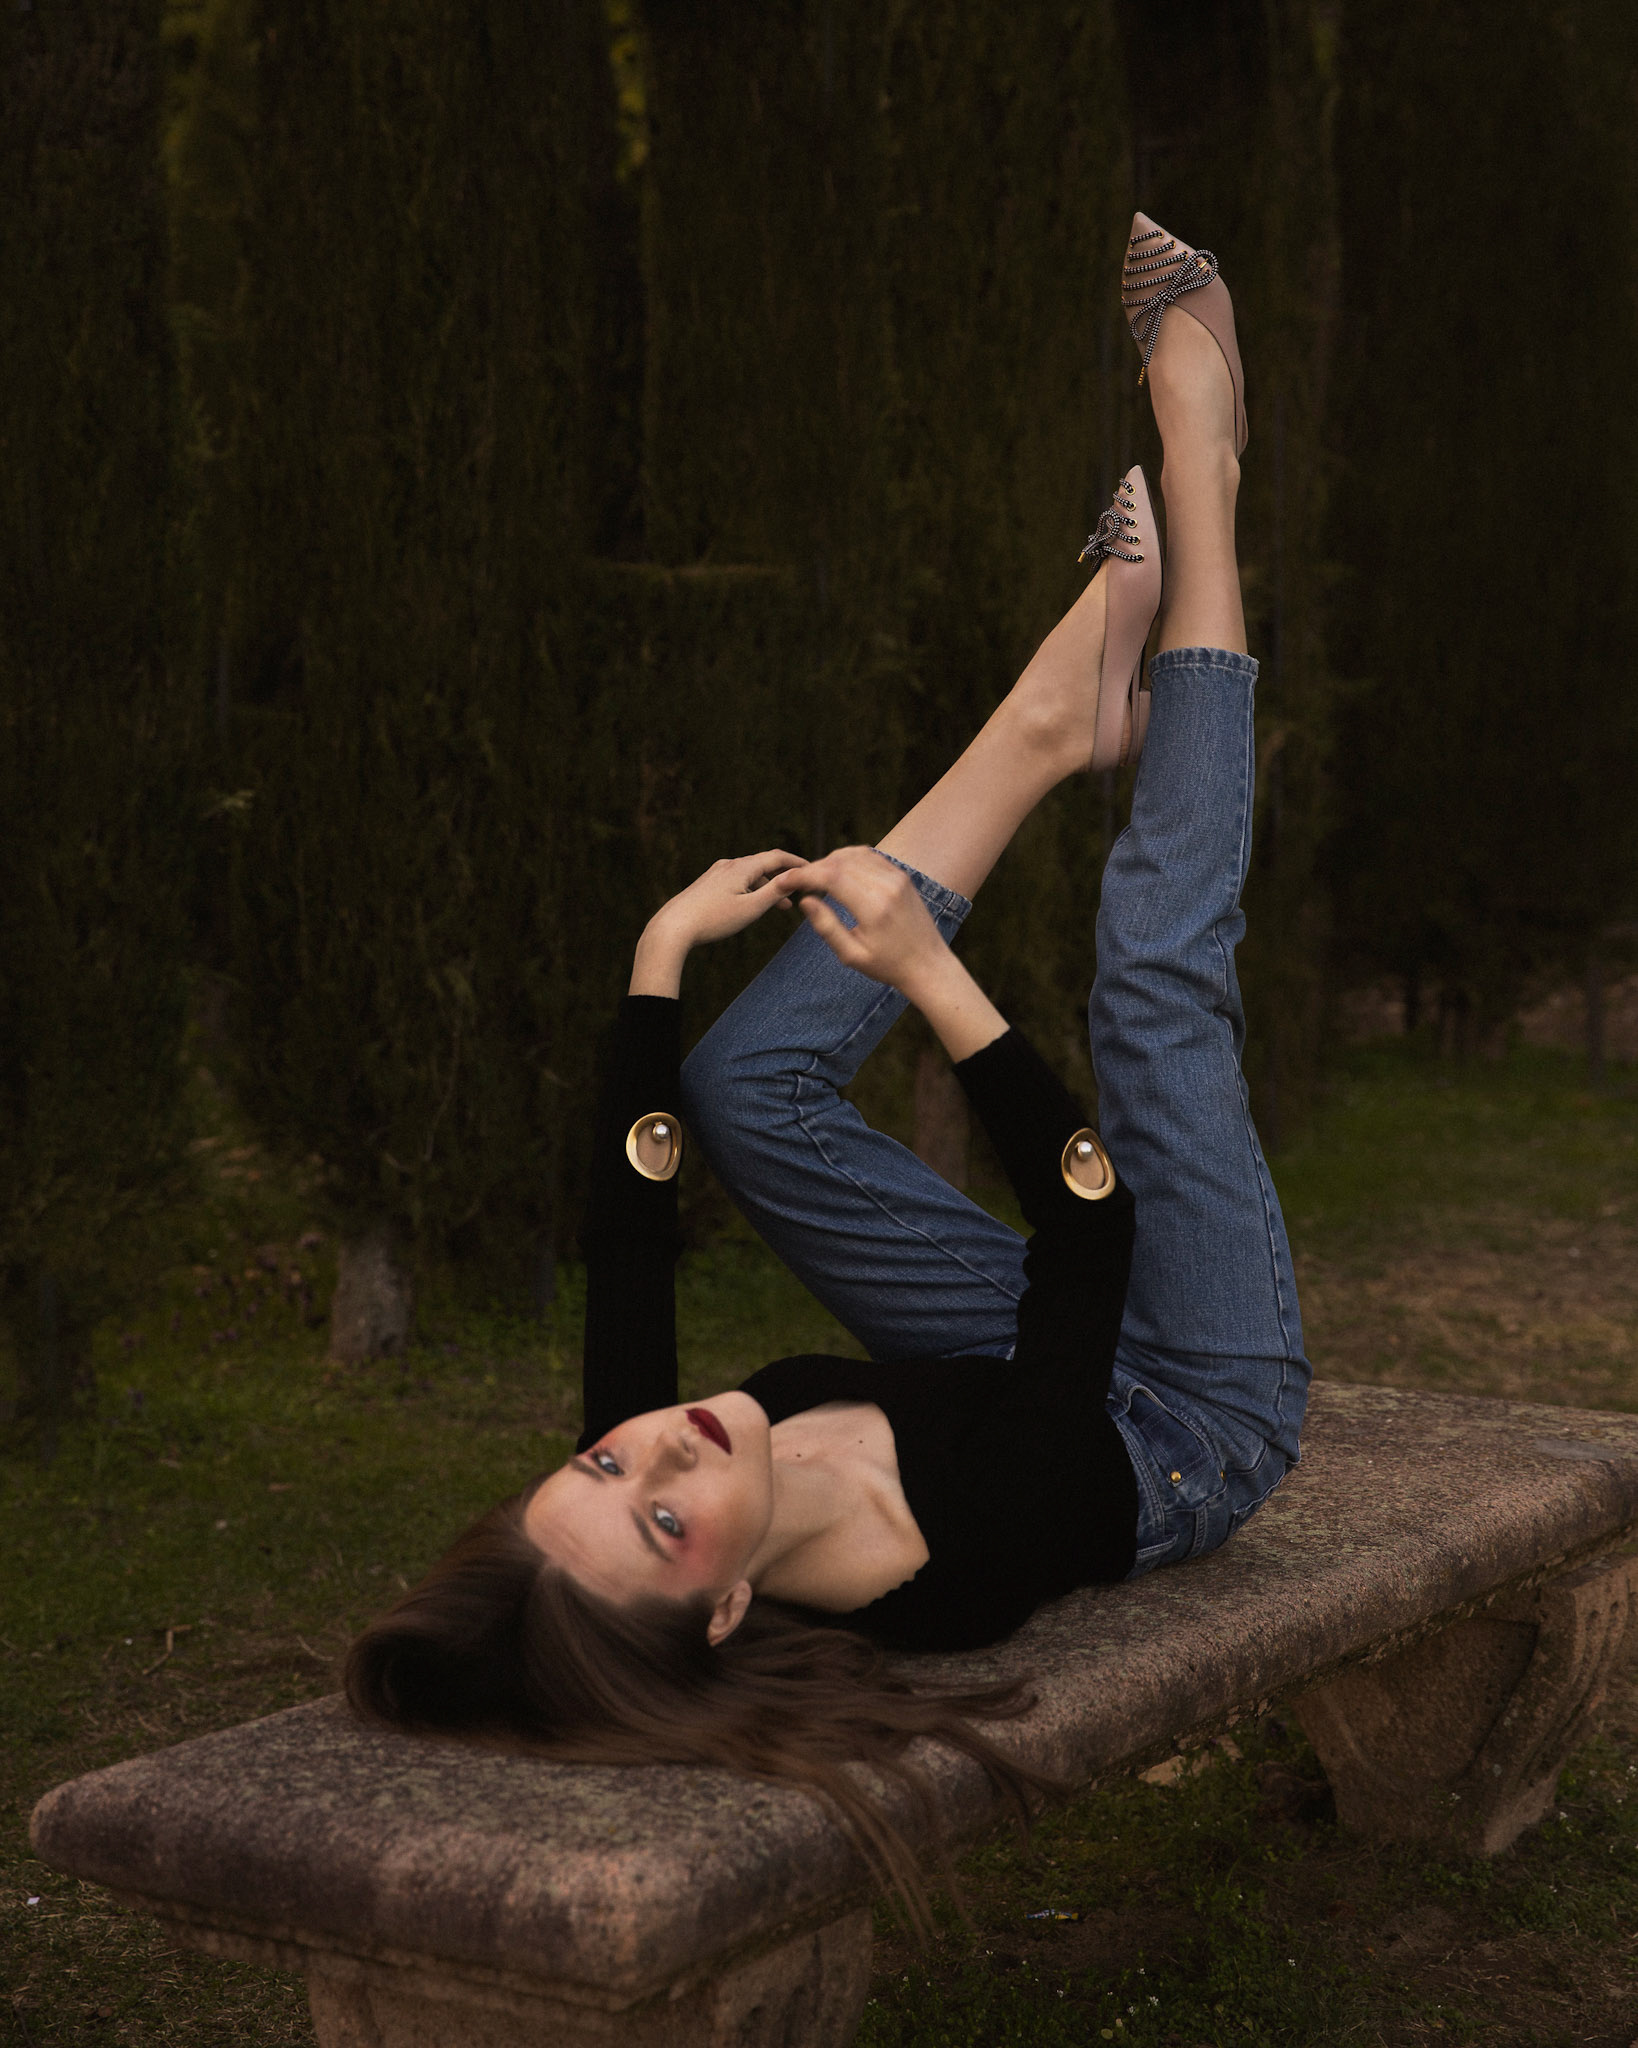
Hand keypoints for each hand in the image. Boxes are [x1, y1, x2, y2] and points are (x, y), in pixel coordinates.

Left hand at [650, 850, 807, 948]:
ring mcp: (716, 873)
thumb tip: (796, 877)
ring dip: (769, 887)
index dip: (798, 862)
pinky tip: (753, 905)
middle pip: (764, 864)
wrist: (673, 928)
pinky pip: (737, 881)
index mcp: (741, 867)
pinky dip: (752, 890)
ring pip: (750, 874)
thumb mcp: (751, 908)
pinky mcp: (707, 884)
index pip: (777, 857)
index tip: (814, 869)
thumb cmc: (713, 920)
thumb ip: (775, 891)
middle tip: (803, 888)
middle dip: (785, 876)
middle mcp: (728, 865)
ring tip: (783, 906)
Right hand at [773, 847, 948, 992]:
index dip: (803, 875)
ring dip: (829, 862)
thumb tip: (805, 900)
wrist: (928, 964)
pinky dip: (848, 859)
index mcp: (873, 908)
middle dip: (813, 868)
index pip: (831, 877)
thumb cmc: (889, 965)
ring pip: (853, 854)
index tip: (785, 882)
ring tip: (814, 879)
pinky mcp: (902, 876)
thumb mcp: (852, 955)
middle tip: (796, 882)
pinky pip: (869, 856)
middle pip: (839, 861)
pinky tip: (837, 872)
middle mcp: (887, 886)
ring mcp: (897, 877)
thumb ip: (826, 927)